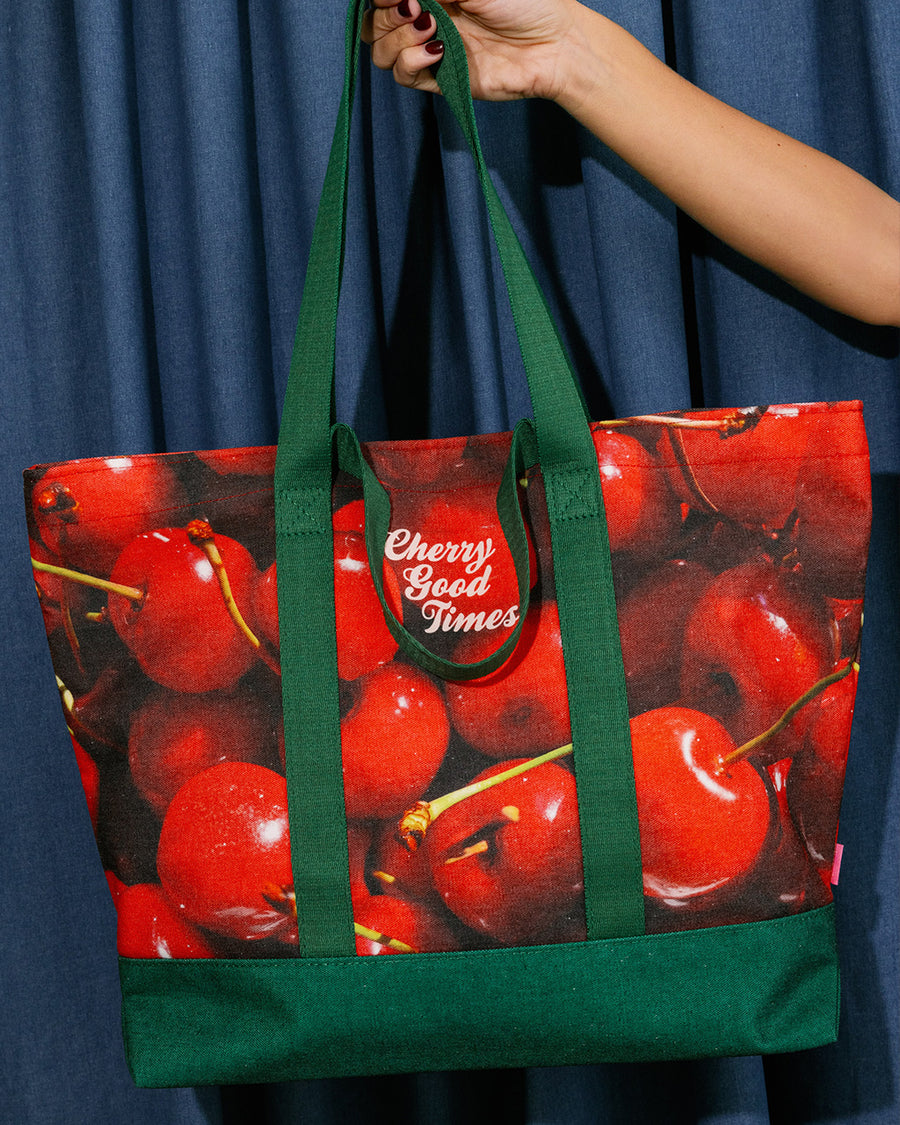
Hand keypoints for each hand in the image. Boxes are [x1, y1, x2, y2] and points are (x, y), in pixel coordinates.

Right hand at [361, 0, 582, 102]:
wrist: (554, 46)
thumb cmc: (526, 3)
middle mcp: (427, 19)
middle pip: (375, 24)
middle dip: (387, 14)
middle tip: (416, 7)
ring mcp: (432, 50)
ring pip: (383, 52)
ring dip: (397, 38)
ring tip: (431, 28)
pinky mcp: (442, 80)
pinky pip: (404, 77)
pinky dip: (411, 62)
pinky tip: (436, 50)